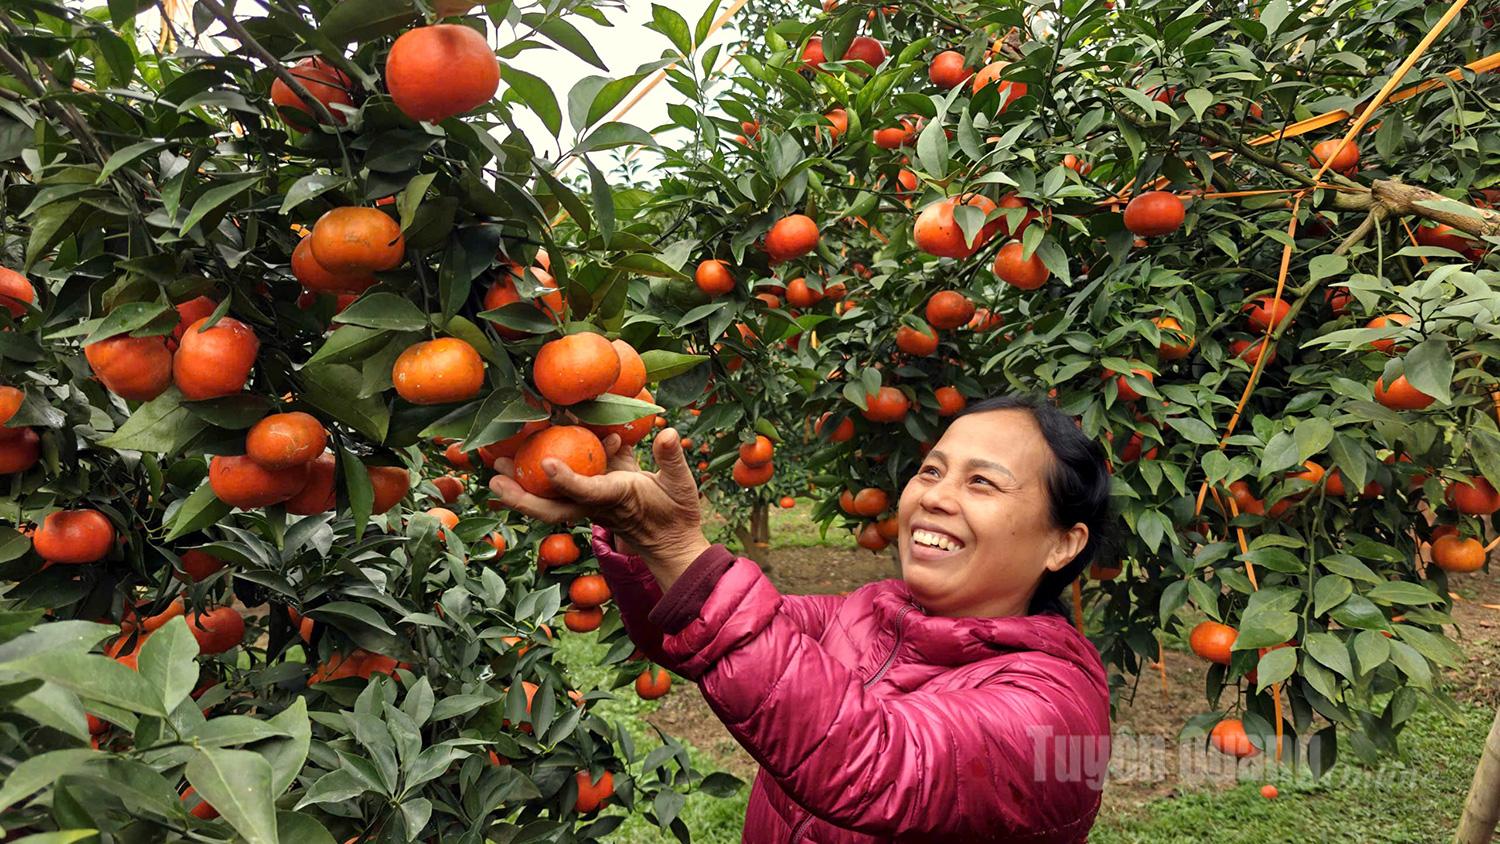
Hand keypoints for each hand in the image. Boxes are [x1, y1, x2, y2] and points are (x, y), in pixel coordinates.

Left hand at [488, 428, 710, 579]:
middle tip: (493, 478)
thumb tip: (668, 433)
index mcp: (615, 498)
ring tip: (498, 465)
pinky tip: (531, 452)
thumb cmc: (677, 516)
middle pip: (550, 506)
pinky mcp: (592, 495)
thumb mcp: (682, 487)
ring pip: (550, 497)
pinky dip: (546, 472)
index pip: (587, 491)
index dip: (566, 478)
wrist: (672, 541)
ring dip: (523, 485)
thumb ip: (672, 460)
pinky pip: (564, 485)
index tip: (547, 462)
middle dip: (521, 496)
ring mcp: (589, 501)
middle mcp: (595, 503)